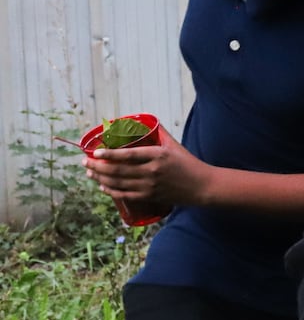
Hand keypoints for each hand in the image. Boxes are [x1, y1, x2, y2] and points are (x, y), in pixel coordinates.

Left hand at [84, 130, 211, 207]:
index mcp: (158, 156)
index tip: (95, 152)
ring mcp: (149, 186)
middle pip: (118, 170)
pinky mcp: (149, 197)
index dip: (109, 155)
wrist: (201, 186)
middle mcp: (152, 172)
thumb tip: (144, 123)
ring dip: (100, 178)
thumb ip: (159, 134)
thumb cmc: (188, 163)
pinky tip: (102, 187)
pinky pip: (125, 195)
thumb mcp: (174, 146)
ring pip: (118, 183)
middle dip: (98, 167)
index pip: (128, 155)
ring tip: (90, 173)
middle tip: (85, 162)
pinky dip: (111, 191)